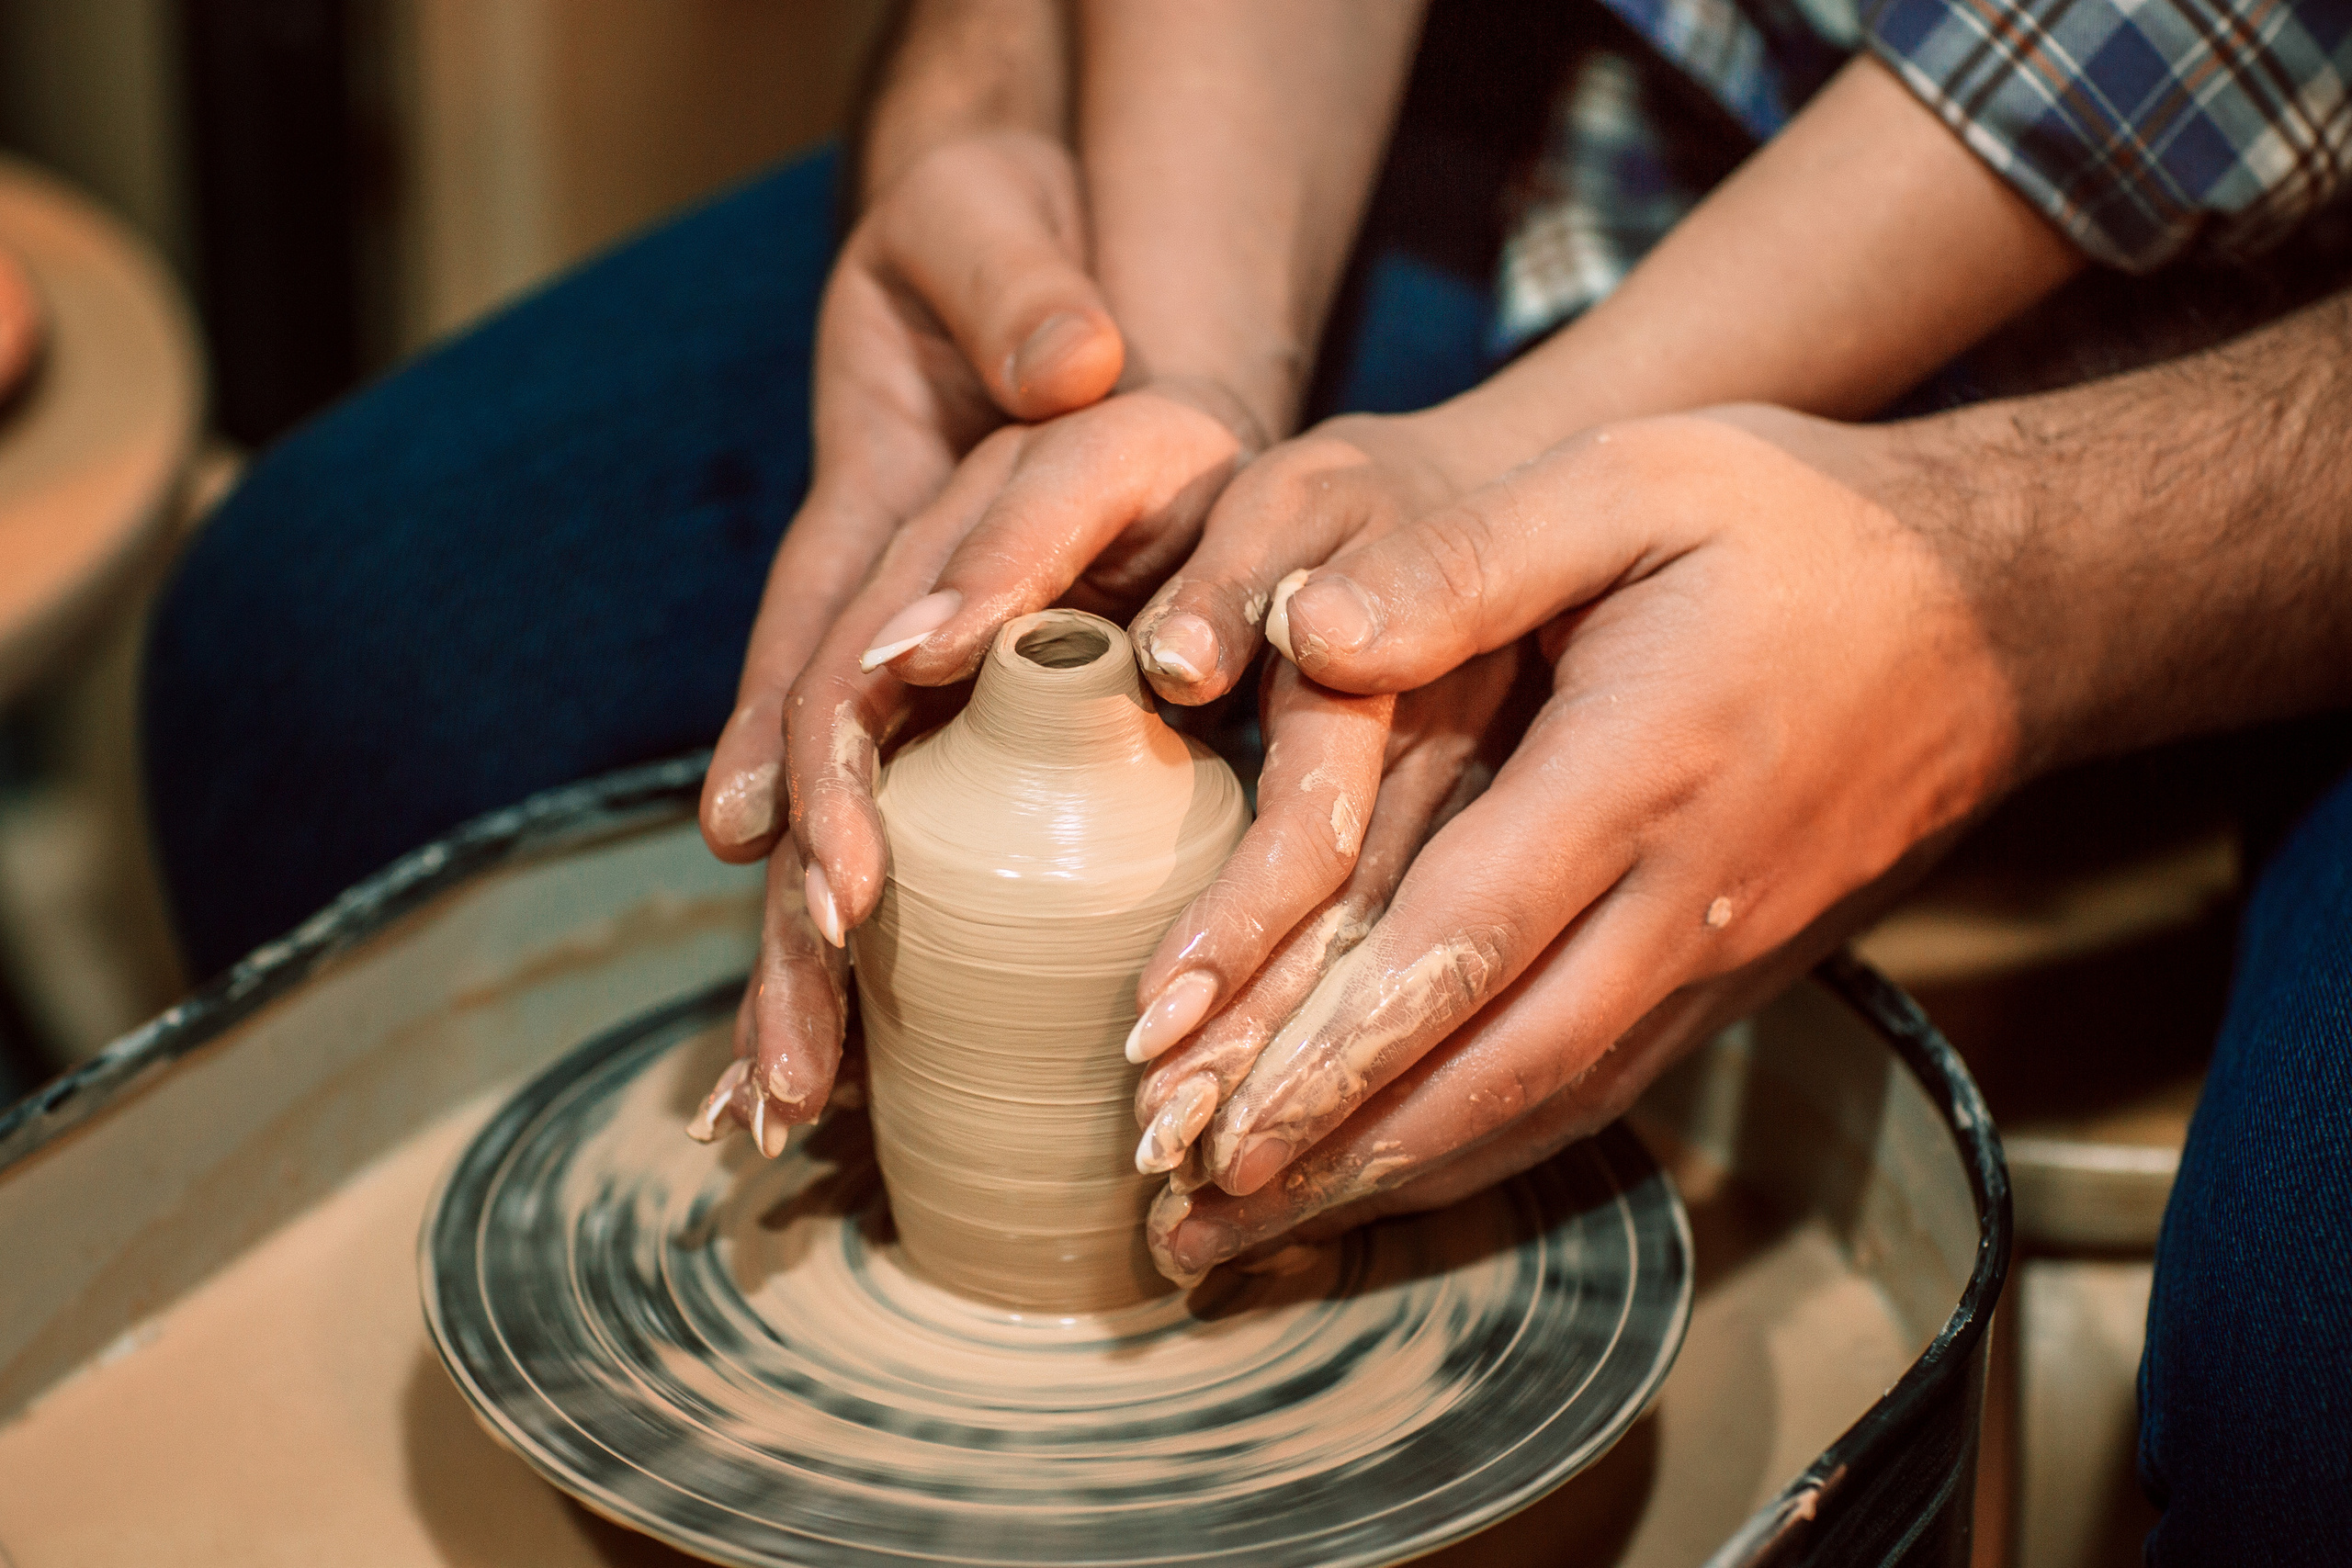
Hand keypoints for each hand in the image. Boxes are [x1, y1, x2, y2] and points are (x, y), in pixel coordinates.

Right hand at [690, 131, 1123, 1143]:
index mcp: (865, 534)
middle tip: (789, 1082)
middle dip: (792, 936)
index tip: (837, 887)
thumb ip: (1018, 292)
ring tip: (784, 1121)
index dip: (819, 774)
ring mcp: (884, 686)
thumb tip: (1072, 362)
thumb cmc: (1005, 268)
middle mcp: (856, 626)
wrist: (998, 293)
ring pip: (825, 846)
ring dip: (801, 983)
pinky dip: (849, 958)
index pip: (823, 664)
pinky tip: (837, 1078)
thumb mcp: (995, 237)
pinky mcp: (929, 728)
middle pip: (801, 794)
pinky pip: (886, 847)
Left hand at [1147, 409, 2020, 1281]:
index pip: (1463, 942)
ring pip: (1541, 1105)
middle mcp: (1685, 899)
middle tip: (1192, 1228)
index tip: (1211, 1119)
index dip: (1330, 1043)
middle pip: (1491, 1070)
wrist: (2002, 612)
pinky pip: (1595, 1088)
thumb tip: (1308, 630)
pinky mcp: (1733, 978)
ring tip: (1257, 1235)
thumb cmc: (1801, 526)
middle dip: (1334, 1158)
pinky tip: (1395, 1174)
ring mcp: (1719, 957)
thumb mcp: (1633, 478)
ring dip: (1394, 1179)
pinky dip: (1482, 1148)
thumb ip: (1466, 556)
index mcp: (1640, 770)